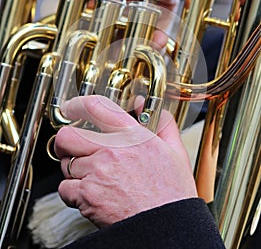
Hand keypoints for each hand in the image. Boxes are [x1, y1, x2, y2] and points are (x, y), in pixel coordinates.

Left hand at [54, 95, 197, 227]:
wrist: (166, 228)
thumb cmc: (171, 194)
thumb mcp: (175, 151)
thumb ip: (162, 122)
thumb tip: (141, 105)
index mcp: (131, 136)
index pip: (95, 107)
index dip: (77, 105)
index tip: (72, 108)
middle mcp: (111, 150)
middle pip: (68, 136)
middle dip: (65, 142)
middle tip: (71, 148)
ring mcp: (97, 172)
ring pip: (66, 164)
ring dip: (74, 170)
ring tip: (93, 178)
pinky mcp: (87, 196)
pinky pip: (65, 188)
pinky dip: (72, 192)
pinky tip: (91, 195)